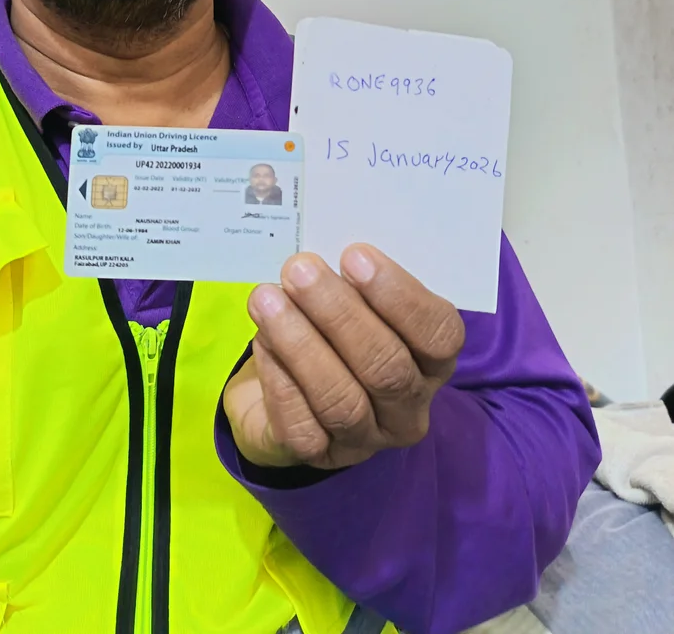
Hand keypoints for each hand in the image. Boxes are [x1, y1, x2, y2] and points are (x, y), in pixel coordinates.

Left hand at [223, 245, 464, 469]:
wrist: (286, 385)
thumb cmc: (332, 326)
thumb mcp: (354, 299)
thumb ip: (354, 280)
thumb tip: (325, 247)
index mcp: (433, 360)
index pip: (439, 334)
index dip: (399, 296)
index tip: (354, 255)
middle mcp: (410, 406)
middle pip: (386, 366)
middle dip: (338, 313)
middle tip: (298, 269)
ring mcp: (367, 438)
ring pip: (341, 399)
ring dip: (300, 343)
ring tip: (266, 300)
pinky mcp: (321, 456)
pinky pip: (301, 423)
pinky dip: (279, 377)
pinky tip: (262, 340)